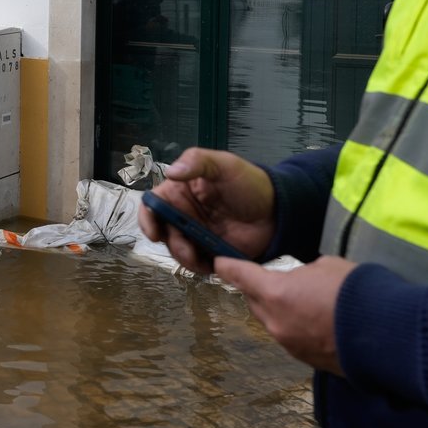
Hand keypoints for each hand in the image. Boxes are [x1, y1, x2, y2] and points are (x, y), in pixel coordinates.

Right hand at [137, 147, 275, 273]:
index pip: (153, 205)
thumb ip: (197, 162)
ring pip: (176, 249)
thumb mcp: (224, 164)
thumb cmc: (249, 182)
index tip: (154, 232)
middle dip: (169, 242)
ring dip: (183, 256)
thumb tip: (170, 172)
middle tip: (185, 247)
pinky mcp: (211, 252)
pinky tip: (210, 263)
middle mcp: (183, 214)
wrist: (279, 210)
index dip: (147, 219)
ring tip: (199, 256)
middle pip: (162, 231)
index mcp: (180, 192)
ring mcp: (196, 235)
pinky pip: (196, 263)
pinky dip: (198, 266)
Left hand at [217, 255, 354, 374]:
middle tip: (274, 279)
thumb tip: (302, 282)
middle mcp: (275, 322)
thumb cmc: (356, 291)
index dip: (228, 266)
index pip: (239, 275)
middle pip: (254, 301)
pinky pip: (290, 338)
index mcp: (275, 293)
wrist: (388, 334)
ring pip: (272, 322)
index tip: (219, 262)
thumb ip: (303, 273)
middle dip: (259, 289)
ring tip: (304, 301)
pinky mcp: (307, 360)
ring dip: (279, 311)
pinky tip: (317, 322)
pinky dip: (296, 328)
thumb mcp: (326, 266)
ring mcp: (290, 344)